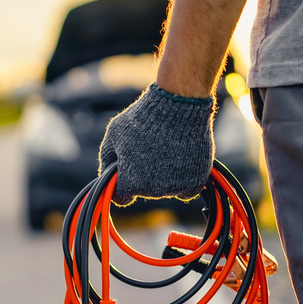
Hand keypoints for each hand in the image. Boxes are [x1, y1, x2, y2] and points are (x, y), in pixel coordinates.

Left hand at [98, 83, 214, 205]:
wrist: (178, 106)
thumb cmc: (143, 118)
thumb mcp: (114, 134)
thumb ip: (107, 159)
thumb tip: (107, 175)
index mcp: (129, 183)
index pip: (121, 197)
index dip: (121, 185)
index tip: (126, 171)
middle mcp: (152, 191)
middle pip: (144, 191)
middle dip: (143, 175)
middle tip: (149, 151)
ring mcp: (175, 188)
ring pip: (165, 190)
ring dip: (163, 176)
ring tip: (166, 149)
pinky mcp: (195, 182)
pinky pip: (186, 191)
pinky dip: (184, 180)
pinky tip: (181, 162)